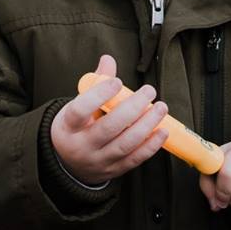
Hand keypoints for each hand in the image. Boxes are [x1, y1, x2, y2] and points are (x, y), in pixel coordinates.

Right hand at [50, 53, 168, 185]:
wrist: (69, 164)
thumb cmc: (75, 127)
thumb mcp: (76, 106)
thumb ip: (95, 83)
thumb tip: (108, 59)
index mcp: (68, 126)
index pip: (80, 110)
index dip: (99, 95)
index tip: (118, 82)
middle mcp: (81, 146)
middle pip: (108, 128)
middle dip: (132, 108)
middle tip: (149, 91)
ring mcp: (98, 160)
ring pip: (125, 144)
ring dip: (146, 125)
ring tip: (161, 108)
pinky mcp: (113, 170)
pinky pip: (134, 159)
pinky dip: (151, 146)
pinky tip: (163, 131)